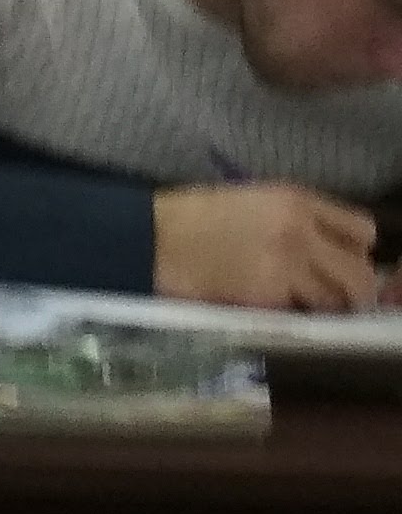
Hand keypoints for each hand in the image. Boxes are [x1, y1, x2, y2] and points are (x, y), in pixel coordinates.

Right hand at [153, 183, 384, 310]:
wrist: (151, 238)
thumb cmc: (193, 215)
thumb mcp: (252, 199)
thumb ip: (296, 217)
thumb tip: (327, 245)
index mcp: (296, 200)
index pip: (362, 230)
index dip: (356, 249)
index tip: (341, 258)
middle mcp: (302, 232)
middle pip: (360, 271)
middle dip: (352, 287)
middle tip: (334, 294)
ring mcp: (288, 266)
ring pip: (337, 300)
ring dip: (325, 306)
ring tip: (304, 304)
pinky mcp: (269, 297)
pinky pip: (300, 312)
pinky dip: (292, 313)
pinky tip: (273, 305)